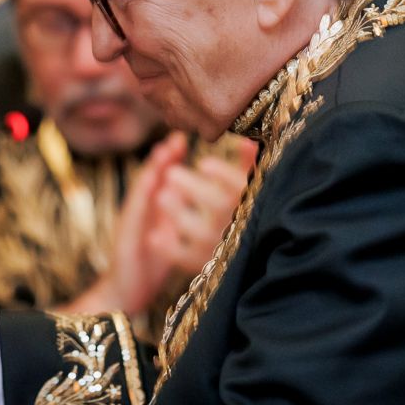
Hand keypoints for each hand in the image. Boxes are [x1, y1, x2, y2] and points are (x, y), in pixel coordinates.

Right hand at [72, 133, 250, 315]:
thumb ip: (181, 214)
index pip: (163, 178)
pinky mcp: (125, 237)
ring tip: (165, 151)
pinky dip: (143, 194)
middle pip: (152, 178)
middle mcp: (141, 212)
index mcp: (153, 211)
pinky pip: (134, 213)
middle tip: (178, 138)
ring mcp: (130, 222)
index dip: (173, 158)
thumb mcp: (170, 237)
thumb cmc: (149, 266)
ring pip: (142, 190)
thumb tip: (205, 195)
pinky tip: (152, 180)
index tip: (185, 138)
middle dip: (165, 157)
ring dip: (153, 169)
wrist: (123, 294)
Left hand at [143, 147, 246, 281]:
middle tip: (171, 173)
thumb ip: (247, 164)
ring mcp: (219, 248)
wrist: (246, 256)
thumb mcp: (247, 186)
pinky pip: (185, 258)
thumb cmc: (243, 210)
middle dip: (192, 188)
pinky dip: (168, 248)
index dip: (223, 174)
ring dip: (178, 213)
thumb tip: (245, 138)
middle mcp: (237, 226)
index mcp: (250, 202)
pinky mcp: (203, 265)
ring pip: (199, 231)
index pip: (240, 187)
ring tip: (162, 196)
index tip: (203, 163)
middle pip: (216, 206)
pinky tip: (154, 234)